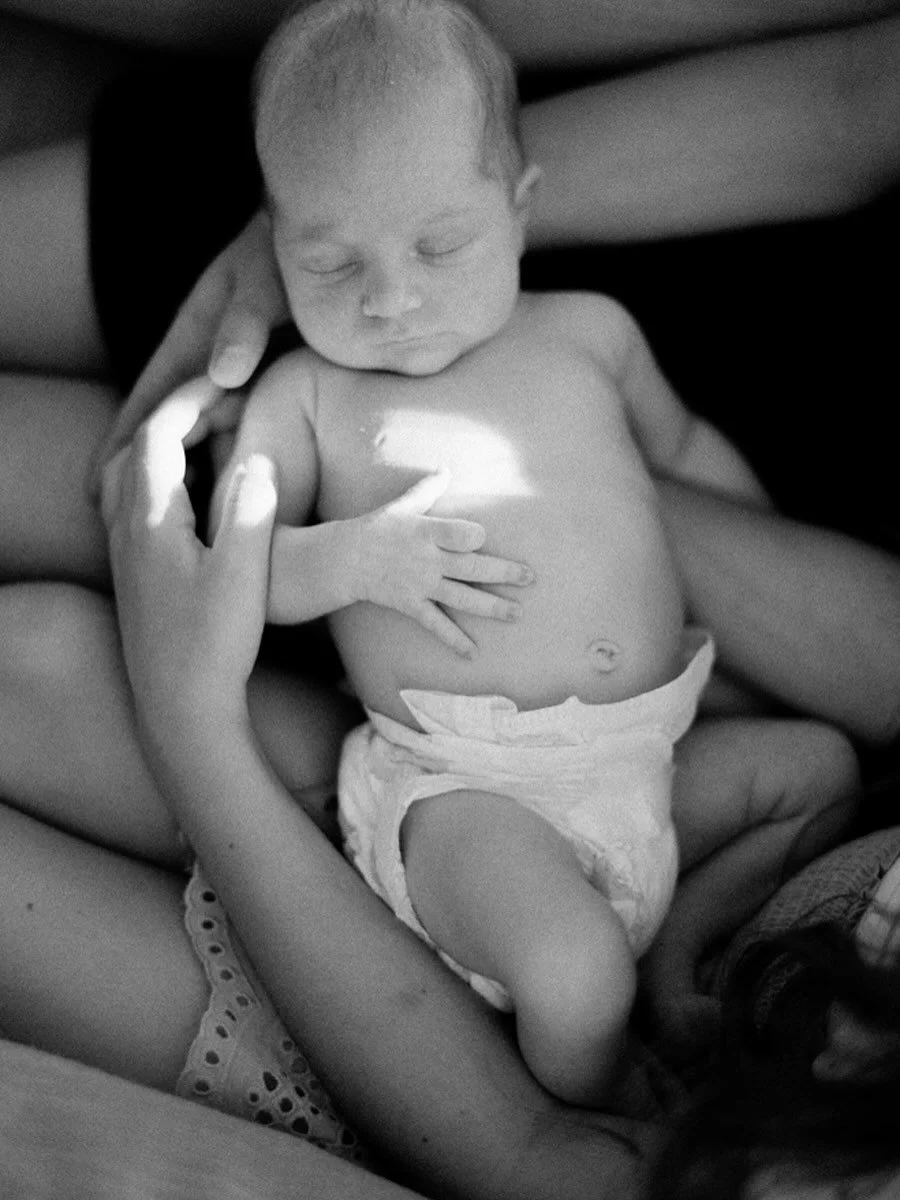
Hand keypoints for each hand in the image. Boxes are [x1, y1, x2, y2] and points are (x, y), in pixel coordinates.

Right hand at [89, 209, 286, 499]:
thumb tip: (222, 375)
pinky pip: (251, 431)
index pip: (152, 396)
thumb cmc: (289, 254)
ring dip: (194, 474)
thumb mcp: (263, 281)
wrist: (340, 246)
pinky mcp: (277, 388)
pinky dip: (237, 462)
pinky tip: (238, 500)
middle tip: (125, 521)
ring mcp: (245, 377)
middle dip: (148, 468)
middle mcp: (214, 362)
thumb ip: (246, 323)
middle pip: (173, 425)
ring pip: (211, 435)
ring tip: (177, 525)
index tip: (100, 482)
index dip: (125, 439)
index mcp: (196, 337)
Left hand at [101, 386, 277, 734]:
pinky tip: (195, 492)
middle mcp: (126, 529)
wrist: (177, 711)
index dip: (191, 399)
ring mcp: (125, 552)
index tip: (230, 383)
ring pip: (128, 473)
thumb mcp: (243, 576)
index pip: (156, 434)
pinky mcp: (134, 573)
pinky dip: (160, 475)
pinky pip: (134, 500)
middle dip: (179, 414)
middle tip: (227, 404)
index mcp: (149, 520)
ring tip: (210, 438)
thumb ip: (249, 510)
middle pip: (136, 446)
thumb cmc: (212, 646)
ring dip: (165, 444)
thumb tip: (256, 459)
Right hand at [347, 471, 534, 656]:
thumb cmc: (378, 527)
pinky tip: (473, 653)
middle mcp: (428, 559)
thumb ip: (427, 488)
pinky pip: (436, 624)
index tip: (484, 539)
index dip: (474, 537)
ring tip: (516, 613)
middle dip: (504, 573)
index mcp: (427, 531)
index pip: (460, 534)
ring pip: (463, 598)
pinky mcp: (411, 605)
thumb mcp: (402, 504)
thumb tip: (446, 468)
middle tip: (530, 578)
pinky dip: (453, 640)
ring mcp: (421, 585)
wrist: (346, 559)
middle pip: (473, 568)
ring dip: (491, 608)